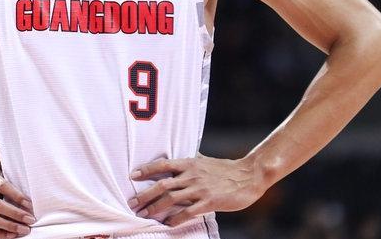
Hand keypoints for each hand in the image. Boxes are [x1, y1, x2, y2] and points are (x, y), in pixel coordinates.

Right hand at [0, 149, 35, 238]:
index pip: (2, 186)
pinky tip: (13, 235)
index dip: (17, 196)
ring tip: (25, 229)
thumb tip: (1, 150)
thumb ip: (2, 161)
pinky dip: (0, 234)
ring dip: (10, 226)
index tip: (31, 204)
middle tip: (31, 219)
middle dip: (16, 214)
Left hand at [127, 154, 263, 226]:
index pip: (163, 164)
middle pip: (162, 184)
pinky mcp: (209, 202)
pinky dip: (175, 219)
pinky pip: (188, 212)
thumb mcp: (205, 160)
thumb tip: (180, 157)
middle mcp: (192, 175)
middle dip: (145, 194)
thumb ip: (191, 161)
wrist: (249, 175)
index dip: (146, 170)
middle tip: (132, 202)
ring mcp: (200, 189)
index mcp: (190, 163)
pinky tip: (167, 224)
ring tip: (144, 214)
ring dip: (155, 207)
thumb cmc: (226, 168)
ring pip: (171, 198)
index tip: (132, 175)